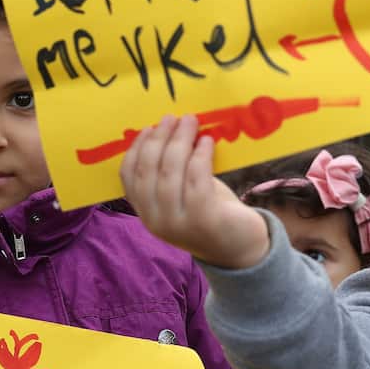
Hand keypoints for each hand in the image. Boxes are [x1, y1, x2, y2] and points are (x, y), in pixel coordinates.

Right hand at [120, 115, 269, 269]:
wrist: (241, 250)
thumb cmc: (210, 214)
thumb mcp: (182, 196)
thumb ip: (170, 172)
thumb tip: (168, 130)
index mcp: (146, 213)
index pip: (128, 176)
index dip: (137, 148)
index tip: (150, 127)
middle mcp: (156, 221)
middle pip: (149, 170)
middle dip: (160, 138)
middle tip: (173, 118)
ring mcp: (178, 223)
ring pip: (171, 173)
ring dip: (180, 141)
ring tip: (190, 122)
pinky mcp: (204, 220)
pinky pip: (197, 179)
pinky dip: (200, 156)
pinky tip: (207, 142)